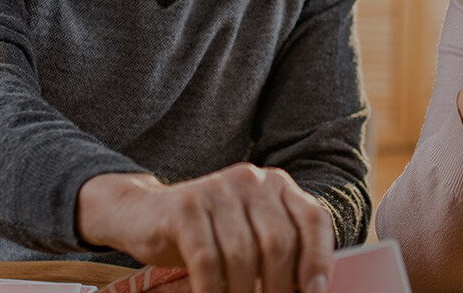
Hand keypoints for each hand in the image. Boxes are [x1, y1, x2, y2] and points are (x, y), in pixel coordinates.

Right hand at [77, 165, 333, 292]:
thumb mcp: (248, 237)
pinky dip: (213, 290)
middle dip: (278, 287)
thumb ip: (279, 252)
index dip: (319, 259)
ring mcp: (217, 190)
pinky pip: (208, 260)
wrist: (143, 214)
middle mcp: (251, 180)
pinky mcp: (185, 207)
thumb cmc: (206, 234)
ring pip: (243, 255)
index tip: (315, 292)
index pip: (313, 220)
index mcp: (277, 186)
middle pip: (278, 243)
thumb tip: (309, 290)